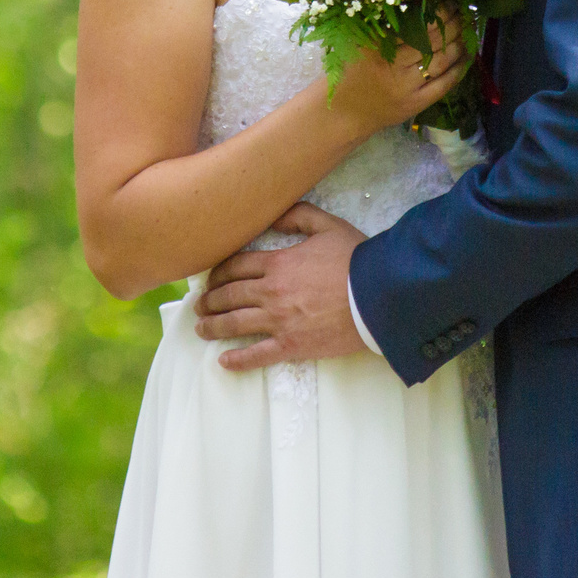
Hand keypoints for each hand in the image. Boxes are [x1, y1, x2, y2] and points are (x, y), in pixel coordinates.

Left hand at [193, 203, 366, 369]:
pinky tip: (223, 361)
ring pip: (235, 324)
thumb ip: (299, 217)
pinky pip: (257, 355)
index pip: (235, 267)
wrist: (378, 295)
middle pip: (229, 296)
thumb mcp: (327, 226)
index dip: (218, 274)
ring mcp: (279, 321)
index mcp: (277, 264)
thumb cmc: (355, 259)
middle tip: (199, 306)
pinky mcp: (291, 345)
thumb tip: (275, 218)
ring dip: (213, 326)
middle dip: (209, 301)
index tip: (209, 280)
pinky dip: (237, 359)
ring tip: (201, 329)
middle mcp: (271, 292)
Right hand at [322, 14, 468, 137]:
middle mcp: (393, 67)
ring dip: (458, 43)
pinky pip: (444, 85)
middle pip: (431, 40)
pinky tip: (466, 55)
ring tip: (466, 29)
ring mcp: (407, 88)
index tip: (446, 1)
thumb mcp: (359, 44)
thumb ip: (382, 26)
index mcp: (377, 47)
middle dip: (452, 23)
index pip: (415, 24)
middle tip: (461, 11)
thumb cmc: (350, 72)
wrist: (345, 113)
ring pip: (441, 61)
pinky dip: (459, 69)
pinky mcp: (416, 104)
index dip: (436, 12)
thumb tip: (418, 3)